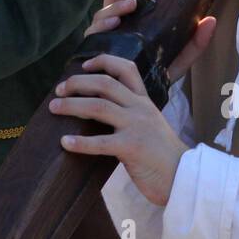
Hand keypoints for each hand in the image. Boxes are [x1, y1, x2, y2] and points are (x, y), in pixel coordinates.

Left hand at [51, 51, 203, 206]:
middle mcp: (140, 108)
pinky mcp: (132, 148)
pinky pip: (100, 142)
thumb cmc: (162, 155)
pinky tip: (64, 142)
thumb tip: (98, 111)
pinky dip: (80, 142)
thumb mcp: (150, 125)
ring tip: (54, 108)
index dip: (103, 61)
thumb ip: (130, 114)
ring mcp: (136, 126)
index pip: (126, 68)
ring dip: (72, 105)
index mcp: (144, 101)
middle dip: (77, 83)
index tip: (84, 65)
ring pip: (98, 107)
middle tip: (58, 90)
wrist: (184, 178)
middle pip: (104, 84)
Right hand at [85, 0, 214, 79]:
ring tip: (132, 5)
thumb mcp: (178, 58)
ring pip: (102, 11)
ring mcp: (102, 36)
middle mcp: (113, 24)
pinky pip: (93, 33)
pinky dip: (102, 25)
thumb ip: (194, 42)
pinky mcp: (94, 50)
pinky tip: (114, 24)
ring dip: (117, 4)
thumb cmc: (155, 76)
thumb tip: (212, 20)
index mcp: (130, 20)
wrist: (137, 103)